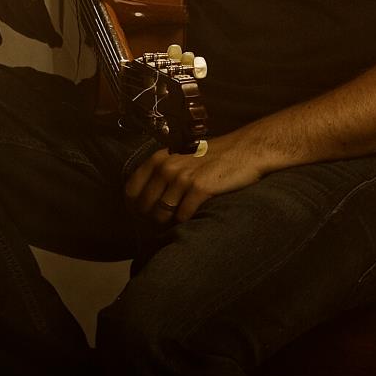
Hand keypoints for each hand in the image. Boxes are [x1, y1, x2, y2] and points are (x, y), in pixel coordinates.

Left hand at [124, 128, 276, 222]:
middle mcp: (167, 167)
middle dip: (150, 219)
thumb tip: (146, 200)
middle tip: (161, 225)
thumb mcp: (181, 157)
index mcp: (159, 158)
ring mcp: (183, 178)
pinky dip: (185, 222)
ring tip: (176, 223)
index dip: (133, 207)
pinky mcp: (200, 188)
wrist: (245, 150)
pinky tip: (192, 218)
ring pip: (161, 214)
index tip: (141, 216)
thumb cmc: (214, 157)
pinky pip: (182, 216)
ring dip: (167, 223)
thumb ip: (163, 172)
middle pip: (145, 206)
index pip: (131, 190)